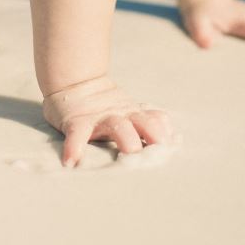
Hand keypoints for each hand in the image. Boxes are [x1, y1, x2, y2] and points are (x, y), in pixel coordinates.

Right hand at [42, 75, 173, 166]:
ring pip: (118, 127)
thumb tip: (172, 141)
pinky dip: (74, 147)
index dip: (166, 134)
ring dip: (127, 141)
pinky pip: (77, 135)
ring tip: (129, 156)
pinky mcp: (76, 121)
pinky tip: (72, 161)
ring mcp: (99, 118)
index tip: (173, 149)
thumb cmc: (103, 107)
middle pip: (143, 123)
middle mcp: (120, 115)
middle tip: (158, 156)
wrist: (74, 82)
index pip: (156, 120)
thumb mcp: (127, 110)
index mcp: (134, 114)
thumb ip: (146, 121)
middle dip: (154, 138)